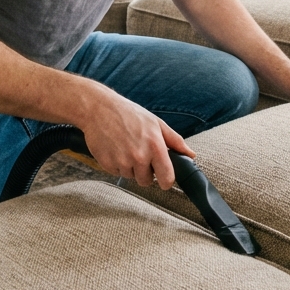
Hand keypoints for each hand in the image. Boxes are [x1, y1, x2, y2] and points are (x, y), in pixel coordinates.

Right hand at [79, 91, 194, 189]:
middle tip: (139, 154)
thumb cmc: (129, 114)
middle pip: (146, 181)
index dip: (166, 180)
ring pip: (130, 177)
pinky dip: (116, 164)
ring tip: (125, 147)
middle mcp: (139, 157)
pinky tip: (115, 148)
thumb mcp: (156, 123)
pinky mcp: (107, 164)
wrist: (98, 108)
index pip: (167, 179)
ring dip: (130, 167)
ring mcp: (122, 162)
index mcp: (155, 147)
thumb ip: (175, 141)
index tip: (163, 177)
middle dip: (145, 172)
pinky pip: (116, 172)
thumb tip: (191, 155)